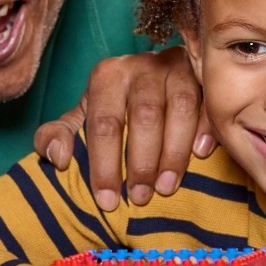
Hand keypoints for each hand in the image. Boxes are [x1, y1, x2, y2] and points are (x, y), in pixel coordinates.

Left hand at [33, 47, 214, 211]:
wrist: (150, 83)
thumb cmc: (112, 109)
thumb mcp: (80, 121)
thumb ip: (56, 137)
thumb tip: (58, 158)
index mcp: (107, 75)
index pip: (104, 123)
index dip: (104, 165)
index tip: (107, 200)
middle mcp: (142, 65)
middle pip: (144, 114)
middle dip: (141, 162)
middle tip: (140, 197)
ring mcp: (176, 66)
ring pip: (181, 106)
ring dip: (174, 151)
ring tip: (167, 187)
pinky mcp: (203, 73)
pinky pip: (209, 99)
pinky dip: (206, 126)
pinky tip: (201, 154)